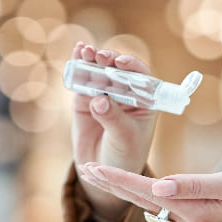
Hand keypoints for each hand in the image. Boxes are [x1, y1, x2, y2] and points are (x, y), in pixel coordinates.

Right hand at [70, 42, 157, 219]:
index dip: (132, 67)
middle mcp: (126, 94)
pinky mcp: (85, 100)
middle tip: (100, 56)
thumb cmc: (124, 156)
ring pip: (100, 72)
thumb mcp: (124, 139)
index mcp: (145, 102)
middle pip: (119, 71)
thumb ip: (113, 119)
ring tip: (85, 50)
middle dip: (110, 60)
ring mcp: (105, 95)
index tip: (121, 63)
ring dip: (93, 59)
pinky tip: (76, 54)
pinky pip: (82, 81)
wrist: (103, 171)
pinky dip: (79, 67)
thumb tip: (99, 100)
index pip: (142, 79)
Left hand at [77, 163, 221, 221]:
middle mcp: (184, 214)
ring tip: (99, 172)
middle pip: (140, 197)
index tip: (95, 167)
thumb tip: (160, 185)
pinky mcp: (193, 208)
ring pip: (147, 198)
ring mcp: (188, 213)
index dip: (119, 179)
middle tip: (85, 167)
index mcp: (190, 209)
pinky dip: (139, 187)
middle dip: (112, 182)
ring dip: (122, 185)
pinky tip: (131, 182)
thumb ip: (194, 185)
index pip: (146, 191)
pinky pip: (159, 197)